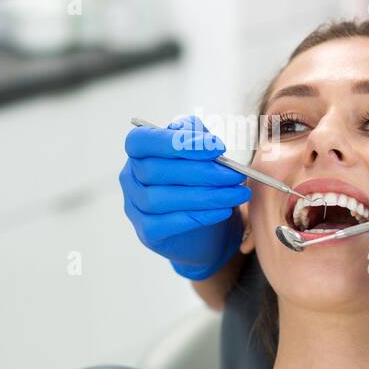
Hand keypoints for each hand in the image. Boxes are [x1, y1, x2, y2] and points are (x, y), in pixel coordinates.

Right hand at [119, 115, 250, 279]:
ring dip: (206, 195)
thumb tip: (197, 136)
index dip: (175, 142)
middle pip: (155, 171)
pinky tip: (224, 210)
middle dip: (201, 172)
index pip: (141, 140)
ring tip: (237, 194)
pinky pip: (169, 223)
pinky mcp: (147, 232)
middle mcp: (130, 177)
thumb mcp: (202, 152)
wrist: (206, 228)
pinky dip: (199, 216)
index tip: (217, 148)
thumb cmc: (200, 181)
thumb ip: (197, 136)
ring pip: (161, 199)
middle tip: (235, 174)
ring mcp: (135, 207)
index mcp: (140, 151)